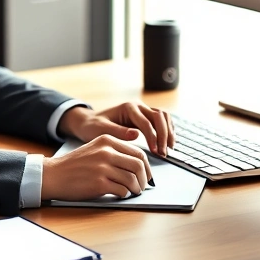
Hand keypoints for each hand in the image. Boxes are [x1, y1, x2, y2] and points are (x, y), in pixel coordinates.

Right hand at [42, 135, 152, 200]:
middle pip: (139, 165)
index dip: (147, 166)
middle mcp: (106, 152)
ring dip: (136, 188)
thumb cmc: (74, 165)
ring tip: (134, 192)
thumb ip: (114, 151)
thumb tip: (138, 164)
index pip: (138, 152)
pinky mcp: (99, 184)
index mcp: (107, 140)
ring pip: (132, 179)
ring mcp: (103, 168)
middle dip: (145, 178)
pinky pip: (122, 190)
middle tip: (143, 185)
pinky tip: (121, 194)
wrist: (54, 175)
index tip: (147, 174)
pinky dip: (125, 194)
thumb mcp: (95, 149)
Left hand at [58, 102, 175, 155]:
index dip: (153, 137)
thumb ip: (118, 132)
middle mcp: (138, 106)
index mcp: (128, 108)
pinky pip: (162, 120)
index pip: (146, 122)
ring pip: (164, 117)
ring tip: (169, 149)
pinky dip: (168, 130)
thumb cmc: (93, 126)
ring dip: (169, 132)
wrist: (89, 122)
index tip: (156, 151)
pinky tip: (168, 142)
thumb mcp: (102, 130)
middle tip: (164, 153)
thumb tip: (136, 135)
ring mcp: (143, 110)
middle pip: (159, 117)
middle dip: (164, 135)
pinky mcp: (145, 117)